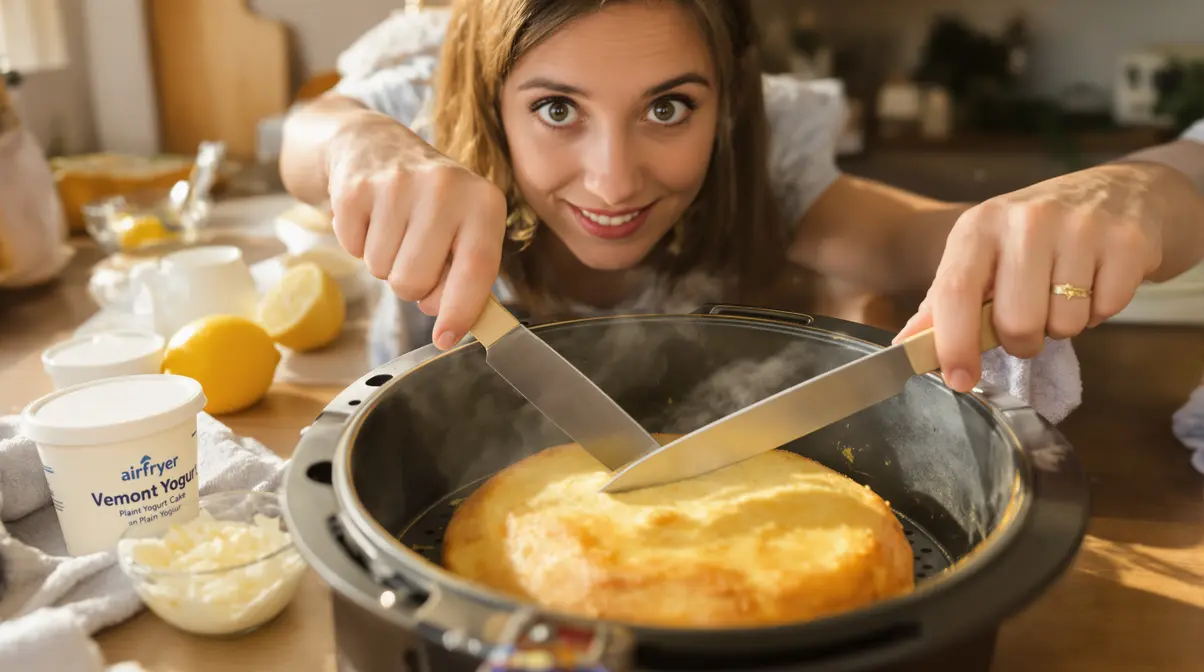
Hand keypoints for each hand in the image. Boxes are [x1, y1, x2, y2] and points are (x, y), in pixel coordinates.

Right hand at [325, 116, 506, 349]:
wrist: (377, 144)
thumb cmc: (433, 203)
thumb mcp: (466, 227)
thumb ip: (467, 276)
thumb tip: (453, 328)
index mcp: (484, 201)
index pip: (476, 269)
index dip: (459, 311)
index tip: (445, 338)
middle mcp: (445, 188)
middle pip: (414, 283)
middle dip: (411, 284)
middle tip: (414, 253)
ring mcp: (397, 185)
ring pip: (381, 271)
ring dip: (385, 262)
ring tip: (395, 229)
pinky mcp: (355, 188)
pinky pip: (353, 250)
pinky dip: (360, 245)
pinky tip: (372, 218)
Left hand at [893, 162, 1168, 391]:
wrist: (1118, 192)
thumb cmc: (1037, 234)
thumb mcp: (982, 253)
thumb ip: (944, 300)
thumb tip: (906, 345)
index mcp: (979, 226)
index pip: (955, 292)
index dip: (953, 343)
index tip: (958, 379)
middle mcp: (1026, 220)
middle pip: (1016, 322)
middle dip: (1022, 339)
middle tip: (1029, 316)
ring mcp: (1079, 228)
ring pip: (1064, 324)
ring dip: (1064, 325)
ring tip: (1065, 292)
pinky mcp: (1125, 242)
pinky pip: (1106, 311)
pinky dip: (1101, 311)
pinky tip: (1095, 281)